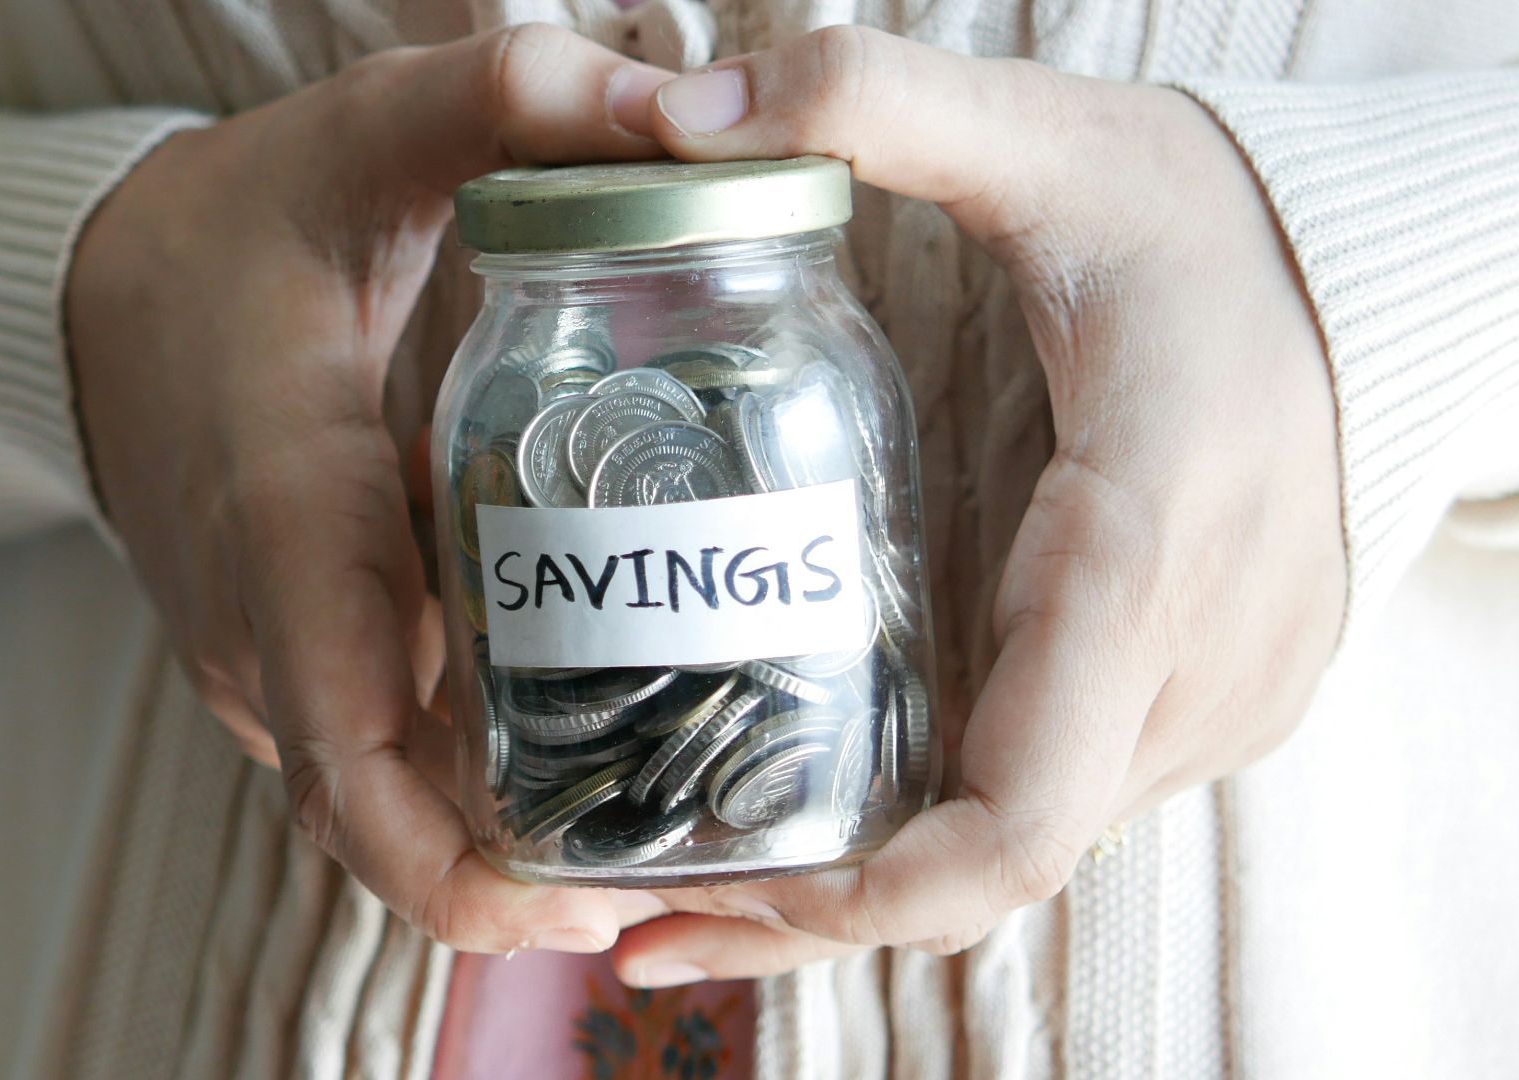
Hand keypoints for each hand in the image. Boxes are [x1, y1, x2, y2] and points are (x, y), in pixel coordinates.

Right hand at [67, 26, 675, 953]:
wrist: (88, 295)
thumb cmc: (235, 227)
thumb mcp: (365, 136)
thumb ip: (507, 102)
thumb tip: (677, 108)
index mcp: (286, 519)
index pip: (348, 755)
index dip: (454, 869)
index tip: (585, 904)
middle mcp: (260, 624)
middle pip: (378, 822)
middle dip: (514, 881)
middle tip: (672, 878)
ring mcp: (257, 658)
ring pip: (376, 801)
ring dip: (496, 839)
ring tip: (655, 826)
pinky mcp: (273, 658)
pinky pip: (368, 752)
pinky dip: (458, 780)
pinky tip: (575, 747)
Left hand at [610, 27, 1344, 982]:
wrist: (1379, 273)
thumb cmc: (1211, 222)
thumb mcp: (1049, 141)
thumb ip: (872, 104)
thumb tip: (676, 109)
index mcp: (1142, 553)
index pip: (1017, 811)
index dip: (869, 894)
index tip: (716, 896)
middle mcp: (1192, 670)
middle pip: (988, 867)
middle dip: (813, 909)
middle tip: (630, 915)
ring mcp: (1209, 703)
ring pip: (1016, 852)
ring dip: (860, 885)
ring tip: (684, 880)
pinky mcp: (1197, 701)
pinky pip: (1048, 803)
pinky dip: (929, 834)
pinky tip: (812, 814)